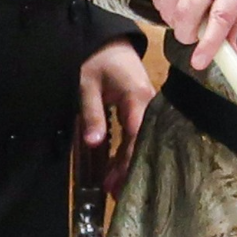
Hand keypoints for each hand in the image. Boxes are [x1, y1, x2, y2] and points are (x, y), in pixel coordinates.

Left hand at [79, 38, 154, 198]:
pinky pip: (138, 134)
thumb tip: (94, 142)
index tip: (119, 182)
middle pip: (143, 141)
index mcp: (137, 96)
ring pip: (141, 140)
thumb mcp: (87, 85)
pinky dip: (127, 151)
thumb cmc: (97, 61)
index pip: (138, 134)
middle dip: (130, 168)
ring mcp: (148, 107)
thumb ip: (92, 113)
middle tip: (115, 194)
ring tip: (113, 188)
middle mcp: (148, 104)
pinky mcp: (142, 110)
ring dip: (128, 163)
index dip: (129, 160)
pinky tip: (117, 168)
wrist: (109, 42)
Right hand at [150, 0, 236, 70]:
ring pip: (169, 11)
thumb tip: (228, 55)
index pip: (221, 18)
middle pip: (187, 16)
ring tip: (188, 8)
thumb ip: (235, 23)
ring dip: (175, 20)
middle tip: (191, 34)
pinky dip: (166, 6)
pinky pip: (158, 0)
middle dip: (186, 35)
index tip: (199, 62)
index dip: (209, 44)